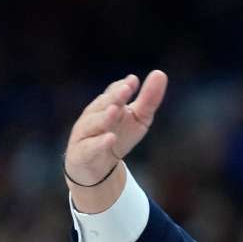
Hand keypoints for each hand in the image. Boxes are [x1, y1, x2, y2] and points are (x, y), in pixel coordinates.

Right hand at [64, 70, 167, 210]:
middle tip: (126, 89)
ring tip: (116, 110)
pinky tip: (111, 138)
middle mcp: (93, 116)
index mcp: (106, 105)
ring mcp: (85, 134)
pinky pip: (90, 147)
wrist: (96, 168)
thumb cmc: (118, 137)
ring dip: (104, 117)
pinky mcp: (82, 154)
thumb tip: (160, 73)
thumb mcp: (138, 119)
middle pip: (103, 105)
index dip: (122, 87)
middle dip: (114, 97)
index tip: (133, 81)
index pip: (113, 93)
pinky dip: (99, 143)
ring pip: (93, 123)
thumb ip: (148, 99)